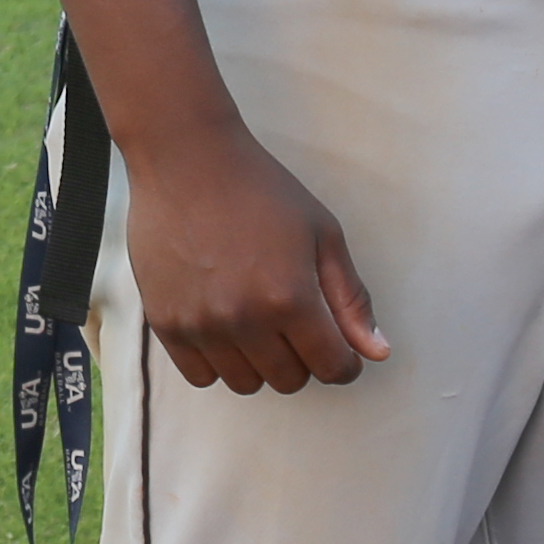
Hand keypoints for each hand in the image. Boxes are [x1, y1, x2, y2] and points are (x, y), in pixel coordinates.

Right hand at [122, 125, 391, 393]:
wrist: (186, 160)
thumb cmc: (260, 190)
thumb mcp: (322, 235)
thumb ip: (351, 299)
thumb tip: (377, 352)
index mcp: (291, 298)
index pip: (332, 368)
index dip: (344, 363)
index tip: (338, 349)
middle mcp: (244, 319)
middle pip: (290, 380)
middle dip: (303, 359)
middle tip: (294, 322)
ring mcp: (201, 324)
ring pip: (246, 384)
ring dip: (260, 363)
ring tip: (257, 321)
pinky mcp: (165, 323)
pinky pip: (201, 376)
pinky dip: (218, 362)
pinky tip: (224, 327)